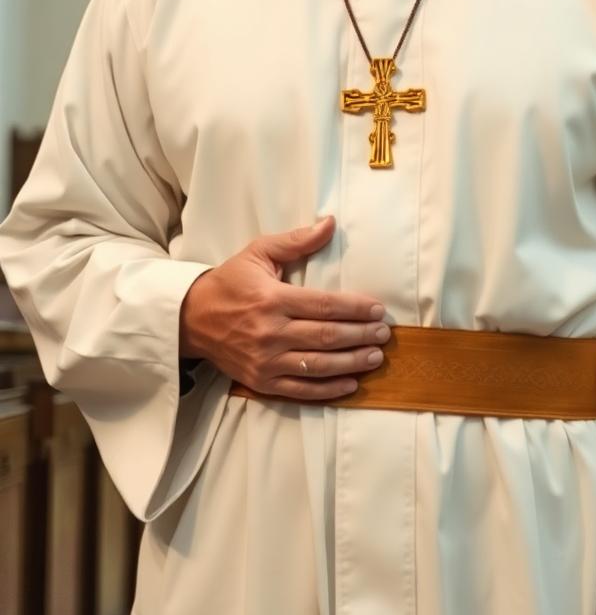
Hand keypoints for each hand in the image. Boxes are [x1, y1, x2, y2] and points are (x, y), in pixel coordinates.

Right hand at [179, 215, 390, 400]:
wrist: (191, 318)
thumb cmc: (230, 281)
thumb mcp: (258, 252)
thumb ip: (297, 240)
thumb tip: (330, 223)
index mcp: (272, 299)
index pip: (324, 306)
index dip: (355, 308)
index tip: (378, 309)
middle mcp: (270, 332)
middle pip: (326, 337)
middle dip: (361, 335)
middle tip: (384, 334)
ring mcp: (266, 361)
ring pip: (318, 366)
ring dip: (351, 363)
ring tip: (375, 357)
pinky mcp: (261, 381)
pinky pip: (301, 391)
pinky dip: (328, 389)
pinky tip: (350, 383)